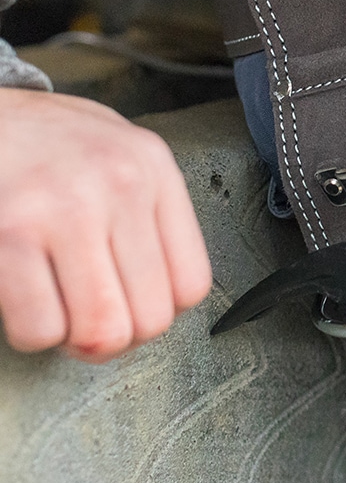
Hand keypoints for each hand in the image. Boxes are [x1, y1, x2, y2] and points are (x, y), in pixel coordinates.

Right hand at [0, 88, 211, 361]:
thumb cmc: (46, 143)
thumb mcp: (117, 154)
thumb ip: (148, 214)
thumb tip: (165, 301)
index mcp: (154, 168)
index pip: (191, 283)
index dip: (157, 311)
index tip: (128, 303)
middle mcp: (122, 185)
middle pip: (150, 318)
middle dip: (116, 334)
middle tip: (87, 313)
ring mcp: (68, 209)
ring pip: (101, 332)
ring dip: (73, 338)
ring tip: (58, 304)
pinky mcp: (11, 233)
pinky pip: (41, 329)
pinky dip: (32, 332)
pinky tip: (24, 296)